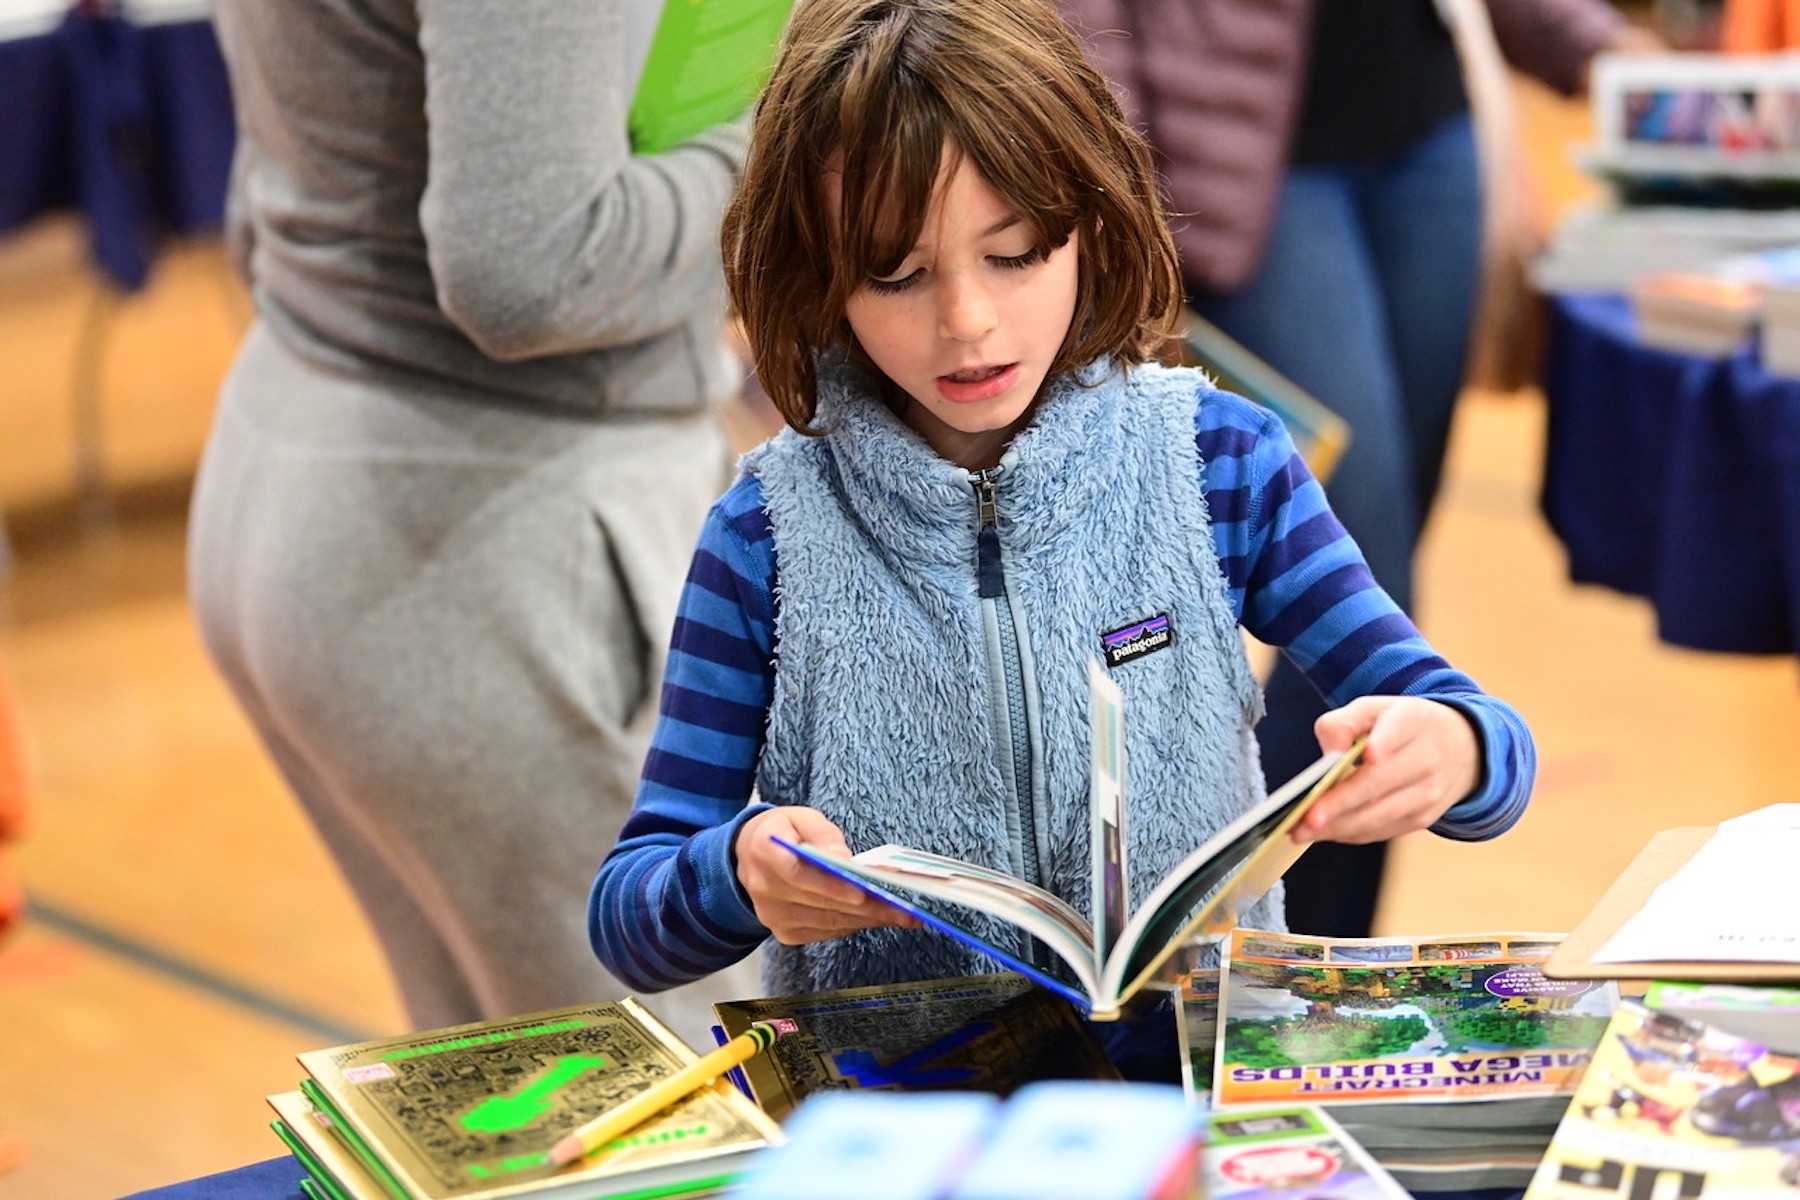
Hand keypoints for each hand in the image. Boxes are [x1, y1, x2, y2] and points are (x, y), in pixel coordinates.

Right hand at [734, 806, 919, 943]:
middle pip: (821, 902)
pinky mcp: (785, 933)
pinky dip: (854, 925)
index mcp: (764, 850)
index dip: (830, 885)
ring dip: (867, 920)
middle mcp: (764, 889)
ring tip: (902, 916)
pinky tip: (878, 918)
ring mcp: (772, 916)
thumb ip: (821, 833)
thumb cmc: (783, 832)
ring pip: (828, 922)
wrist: (750, 857)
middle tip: (903, 909)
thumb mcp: (800, 817)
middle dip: (866, 907)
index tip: (862, 892)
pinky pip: (826, 932)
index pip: (796, 873)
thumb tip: (842, 856)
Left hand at [1290, 696, 1480, 845]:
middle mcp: (1427, 758)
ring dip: (1339, 827)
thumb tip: (1330, 753)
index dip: (1385, 744)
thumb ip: (1344, 722)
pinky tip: (1323, 832)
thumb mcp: (1374, 708)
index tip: (1370, 756)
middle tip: (1306, 818)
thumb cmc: (1401, 726)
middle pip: (1379, 784)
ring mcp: (1429, 792)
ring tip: (1301, 832)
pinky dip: (1350, 833)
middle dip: (1341, 803)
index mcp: (1414, 721)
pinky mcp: (1424, 818)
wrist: (1460, 748)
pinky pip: (1382, 829)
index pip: (1398, 731)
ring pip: (1379, 814)